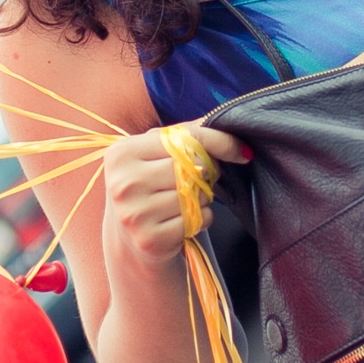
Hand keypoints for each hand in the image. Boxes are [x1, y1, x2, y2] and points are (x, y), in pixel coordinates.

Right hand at [101, 124, 249, 270]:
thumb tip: (224, 122)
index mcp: (122, 153)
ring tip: (186, 200)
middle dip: (207, 173)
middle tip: (202, 178)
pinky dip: (200, 219)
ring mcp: (135, 214)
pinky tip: (184, 219)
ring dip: (203, 198)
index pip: (183, 139)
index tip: (241, 150)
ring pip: (196, 196)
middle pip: (191, 168)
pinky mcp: (150, 240)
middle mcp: (124, 183)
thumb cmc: (146, 186)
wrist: (125, 237)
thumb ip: (184, 134)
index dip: (217, 143)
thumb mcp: (154, 154)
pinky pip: (196, 220)